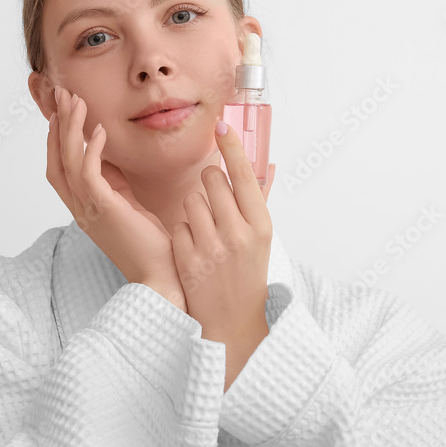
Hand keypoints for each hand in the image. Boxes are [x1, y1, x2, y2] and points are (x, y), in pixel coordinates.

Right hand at [46, 85, 187, 311]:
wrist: (161, 278)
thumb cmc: (151, 246)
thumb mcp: (129, 206)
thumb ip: (114, 183)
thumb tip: (109, 157)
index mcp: (84, 208)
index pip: (59, 168)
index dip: (57, 138)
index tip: (63, 111)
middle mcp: (80, 209)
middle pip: (55, 160)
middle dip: (57, 125)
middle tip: (61, 95)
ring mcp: (89, 210)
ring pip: (68, 161)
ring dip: (70, 128)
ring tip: (76, 101)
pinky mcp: (105, 210)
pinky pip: (88, 174)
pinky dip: (91, 149)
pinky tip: (98, 130)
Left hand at [170, 121, 275, 343]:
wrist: (232, 320)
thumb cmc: (247, 273)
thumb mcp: (261, 237)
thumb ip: (260, 199)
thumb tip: (267, 163)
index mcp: (260, 225)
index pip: (245, 175)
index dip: (232, 148)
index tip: (221, 126)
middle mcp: (238, 234)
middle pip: (212, 180)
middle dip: (208, 182)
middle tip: (213, 198)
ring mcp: (212, 247)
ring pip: (191, 200)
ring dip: (194, 209)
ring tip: (205, 230)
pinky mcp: (188, 259)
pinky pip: (177, 225)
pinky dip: (182, 233)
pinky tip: (193, 248)